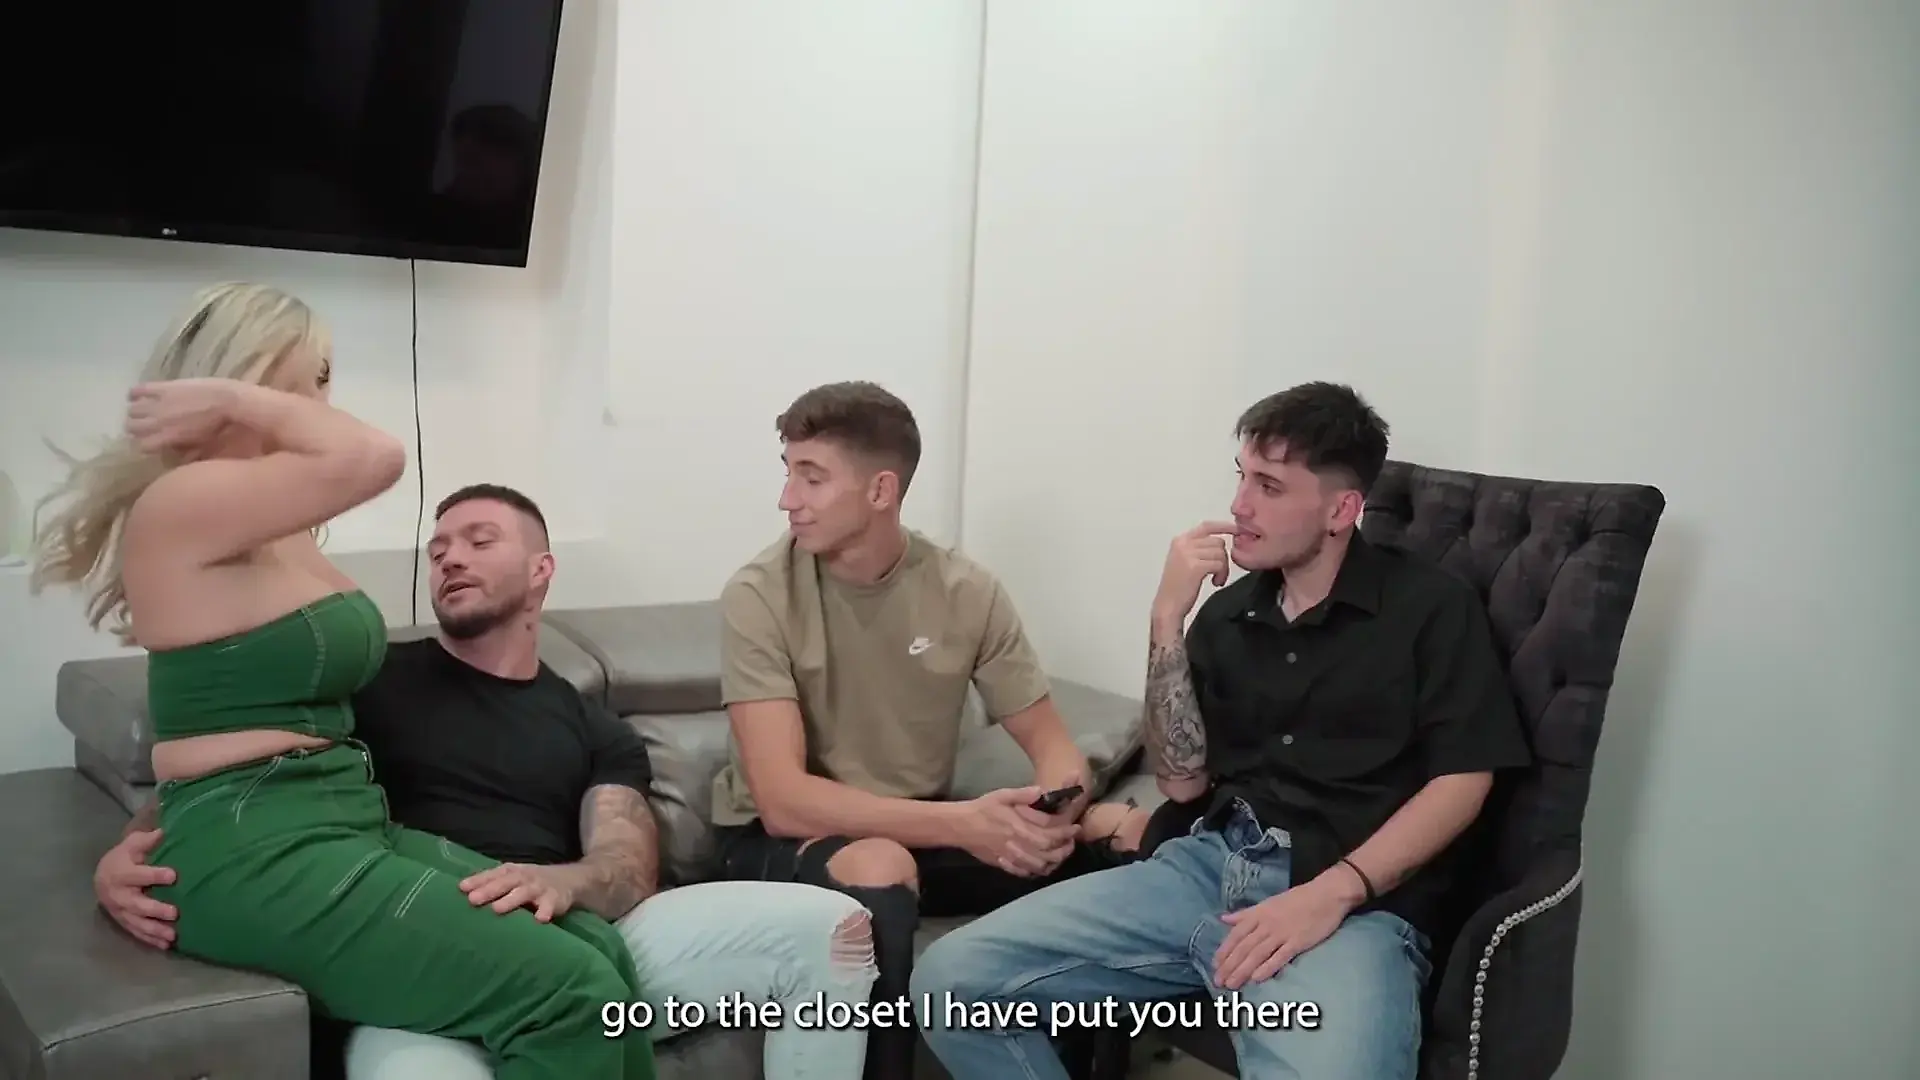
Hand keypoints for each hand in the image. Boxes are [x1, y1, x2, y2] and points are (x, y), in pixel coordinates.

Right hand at [95, 828, 177, 948]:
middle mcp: (118, 894)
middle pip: (136, 904)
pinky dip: (150, 939)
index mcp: (120, 873)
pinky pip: (136, 932)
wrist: (102, 877)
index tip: (173, 875)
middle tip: (174, 913)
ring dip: (154, 930)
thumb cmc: (124, 857)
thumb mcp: (132, 844)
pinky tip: (166, 945)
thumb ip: (146, 840)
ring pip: (137, 922)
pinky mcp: (124, 922)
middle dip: (155, 909)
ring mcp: (120, 911)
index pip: (138, 875)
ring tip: (173, 935)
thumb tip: (162, 832)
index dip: (154, 875)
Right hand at [124, 378, 239, 454]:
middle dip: (135, 427)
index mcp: (168, 438)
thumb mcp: (202, 444)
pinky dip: (134, 392)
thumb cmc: (219, 425)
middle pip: (132, 427)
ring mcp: (159, 404)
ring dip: (135, 411)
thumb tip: (179, 459)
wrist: (229, 400)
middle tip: (143, 424)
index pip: (142, 446)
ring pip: (132, 410)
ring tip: (140, 409)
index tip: (148, 441)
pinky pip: (138, 390)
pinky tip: (136, 395)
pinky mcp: (163, 387)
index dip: (144, 444)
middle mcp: (158, 422)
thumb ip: (187, 452)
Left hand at [460, 863, 577, 921]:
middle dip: (489, 890)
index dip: (478, 880)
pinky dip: (545, 912)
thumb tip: (464, 895)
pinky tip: (539, 919)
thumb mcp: (514, 878)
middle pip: (505, 882)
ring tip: (497, 909)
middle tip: (473, 900)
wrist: (570, 879)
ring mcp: (540, 888)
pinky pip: (549, 906)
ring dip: (511, 900)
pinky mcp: (555, 899)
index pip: (493, 874)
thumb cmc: (532, 882)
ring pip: (524, 892)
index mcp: (512, 872)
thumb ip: (493, 885)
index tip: (461, 888)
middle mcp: (524, 877)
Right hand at [954, 787, 1078, 876]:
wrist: (960, 826)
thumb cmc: (983, 809)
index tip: (1075, 828)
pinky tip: (1042, 865)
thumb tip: (1041, 791)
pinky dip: (1036, 871)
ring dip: (1054, 862)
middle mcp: (1017, 844)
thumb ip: (1022, 794)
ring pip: (1039, 865)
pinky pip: (1024, 873)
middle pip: (1048, 852)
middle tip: (1072, 843)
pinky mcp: (1004, 864)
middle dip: (1064, 849)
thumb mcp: (1002, 795)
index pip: (1050, 833)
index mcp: (1019, 826)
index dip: (1065, 832)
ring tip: (1061, 854)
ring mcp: (1011, 856)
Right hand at [1152, 521, 1237, 624]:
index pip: (1207, 526)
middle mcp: (1183, 543)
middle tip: (1219, 573)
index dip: (1224, 526)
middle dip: (1223, 557)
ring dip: (1223, 568)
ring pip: (1220, 553)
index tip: (1237, 530)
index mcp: (1180, 540)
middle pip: (1217, 541)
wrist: (1167, 606)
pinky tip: (1215, 582)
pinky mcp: (1195, 566)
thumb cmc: (1177, 588)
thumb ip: (1198, 548)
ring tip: (1216, 579)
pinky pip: (1219, 564)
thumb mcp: (1184, 561)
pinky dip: (1221, 574)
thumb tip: (1221, 542)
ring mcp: (1188, 554)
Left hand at [1212, 876, 1356, 989]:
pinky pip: (1280, 957)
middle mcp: (1266, 924)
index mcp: (1259, 914)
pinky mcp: (1297, 942)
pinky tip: (1257, 979)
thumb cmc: (1297, 899)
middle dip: (1230, 965)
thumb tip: (1224, 919)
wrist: (1325, 895)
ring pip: (1258, 954)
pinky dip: (1267, 968)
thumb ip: (1246, 914)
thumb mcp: (1268, 903)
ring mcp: (1282, 934)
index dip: (1225, 950)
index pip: (1236, 934)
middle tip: (1218, 981)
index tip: (1215, 965)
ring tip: (1232, 984)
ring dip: (1243, 970)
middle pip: (1244, 947)